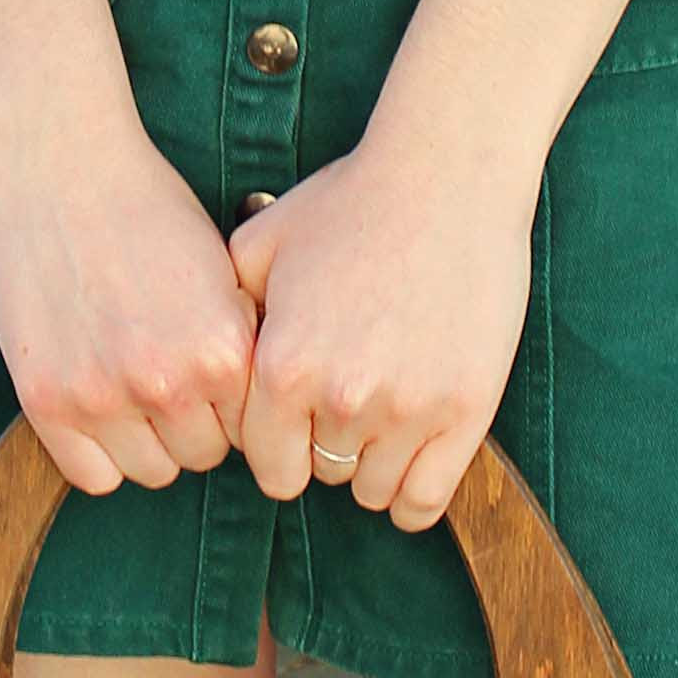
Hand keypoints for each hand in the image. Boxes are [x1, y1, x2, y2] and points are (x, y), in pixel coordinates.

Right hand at [0, 124, 257, 496]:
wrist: (65, 172)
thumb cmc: (149, 210)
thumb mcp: (226, 270)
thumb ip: (243, 341)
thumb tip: (267, 405)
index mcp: (224, 351)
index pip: (253, 429)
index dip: (235, 406)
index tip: (216, 383)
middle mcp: (168, 383)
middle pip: (204, 455)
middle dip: (193, 424)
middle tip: (170, 381)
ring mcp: (103, 396)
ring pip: (151, 471)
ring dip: (147, 440)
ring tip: (134, 390)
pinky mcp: (47, 401)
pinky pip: (91, 477)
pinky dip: (99, 454)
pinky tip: (100, 409)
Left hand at [228, 138, 533, 531]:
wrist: (448, 178)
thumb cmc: (351, 203)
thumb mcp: (261, 246)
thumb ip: (227, 313)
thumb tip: (210, 365)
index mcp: (284, 367)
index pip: (265, 463)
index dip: (276, 447)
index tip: (292, 426)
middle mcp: (343, 398)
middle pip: (321, 474)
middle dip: (325, 445)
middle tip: (344, 402)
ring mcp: (409, 410)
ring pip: (372, 491)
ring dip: (371, 464)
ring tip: (380, 417)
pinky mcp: (467, 412)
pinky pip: (425, 499)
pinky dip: (412, 496)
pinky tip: (409, 463)